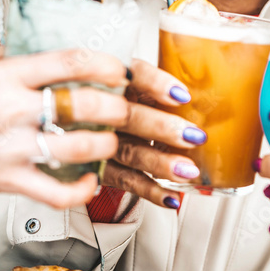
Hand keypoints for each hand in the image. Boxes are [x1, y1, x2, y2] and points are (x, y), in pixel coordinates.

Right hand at [0, 44, 130, 226]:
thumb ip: (7, 52)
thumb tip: (44, 45)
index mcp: (2, 74)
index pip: (69, 61)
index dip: (108, 64)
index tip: (124, 70)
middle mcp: (8, 109)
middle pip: (84, 105)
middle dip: (118, 107)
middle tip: (127, 108)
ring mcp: (7, 148)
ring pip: (77, 148)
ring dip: (105, 145)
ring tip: (110, 141)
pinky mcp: (3, 180)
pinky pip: (54, 192)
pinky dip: (79, 191)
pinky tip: (90, 181)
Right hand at [100, 58, 206, 209]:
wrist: (75, 117)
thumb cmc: (115, 94)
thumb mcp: (128, 75)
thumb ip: (154, 77)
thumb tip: (194, 77)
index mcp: (115, 78)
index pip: (133, 74)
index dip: (156, 83)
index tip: (182, 95)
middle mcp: (103, 109)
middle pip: (129, 116)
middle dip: (162, 128)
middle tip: (193, 136)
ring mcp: (99, 140)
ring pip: (129, 152)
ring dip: (160, 163)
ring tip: (188, 171)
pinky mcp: (99, 168)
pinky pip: (125, 181)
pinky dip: (150, 191)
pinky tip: (172, 196)